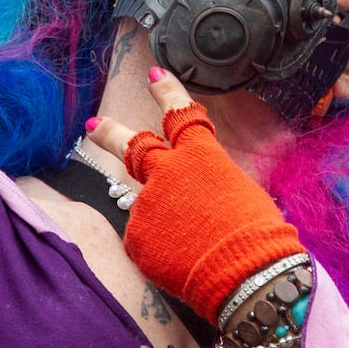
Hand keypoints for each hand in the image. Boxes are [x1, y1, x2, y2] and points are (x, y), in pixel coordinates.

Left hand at [86, 69, 306, 325]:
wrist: (246, 273)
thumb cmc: (256, 233)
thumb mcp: (238, 192)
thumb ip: (207, 184)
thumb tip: (195, 195)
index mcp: (199, 155)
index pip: (179, 113)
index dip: (167, 91)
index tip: (155, 74)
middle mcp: (165, 172)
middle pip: (131, 144)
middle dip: (109, 132)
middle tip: (92, 125)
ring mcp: (146, 204)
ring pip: (145, 207)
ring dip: (161, 220)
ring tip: (186, 242)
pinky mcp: (136, 238)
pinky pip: (146, 241)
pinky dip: (163, 251)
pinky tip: (184, 263)